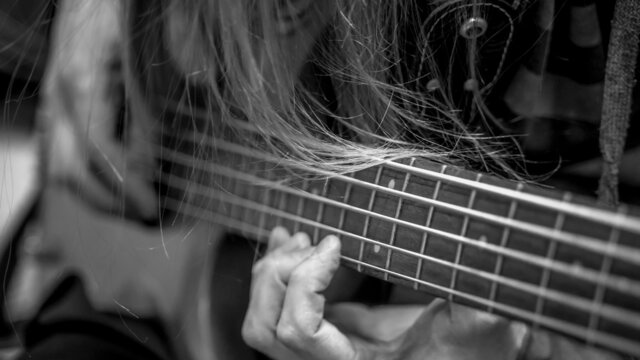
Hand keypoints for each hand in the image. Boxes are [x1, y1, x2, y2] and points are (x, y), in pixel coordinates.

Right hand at [41, 0, 155, 222]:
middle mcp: (59, 97)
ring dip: (95, 196)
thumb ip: (151, 111)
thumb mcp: (147, 61)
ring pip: (57, 167)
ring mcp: (52, 102)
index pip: (100, 151)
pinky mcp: (55, 106)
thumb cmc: (125, 16)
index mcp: (83, 82)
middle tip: (148, 217)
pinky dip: (82, 179)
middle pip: (69, 170)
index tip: (153, 208)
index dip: (126, 186)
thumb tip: (154, 164)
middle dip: (109, 203)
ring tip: (133, 208)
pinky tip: (109, 189)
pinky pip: (56, 154)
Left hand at [240, 227, 459, 358]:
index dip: (306, 281)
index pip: (298, 331)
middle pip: (265, 327)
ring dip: (272, 272)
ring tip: (298, 238)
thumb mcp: (473, 326)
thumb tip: (474, 250)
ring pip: (262, 322)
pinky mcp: (328, 331)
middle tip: (311, 242)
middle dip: (281, 275)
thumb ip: (469, 299)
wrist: (472, 356)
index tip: (335, 243)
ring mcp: (323, 350)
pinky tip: (291, 242)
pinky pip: (279, 309)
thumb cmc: (475, 352)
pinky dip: (277, 272)